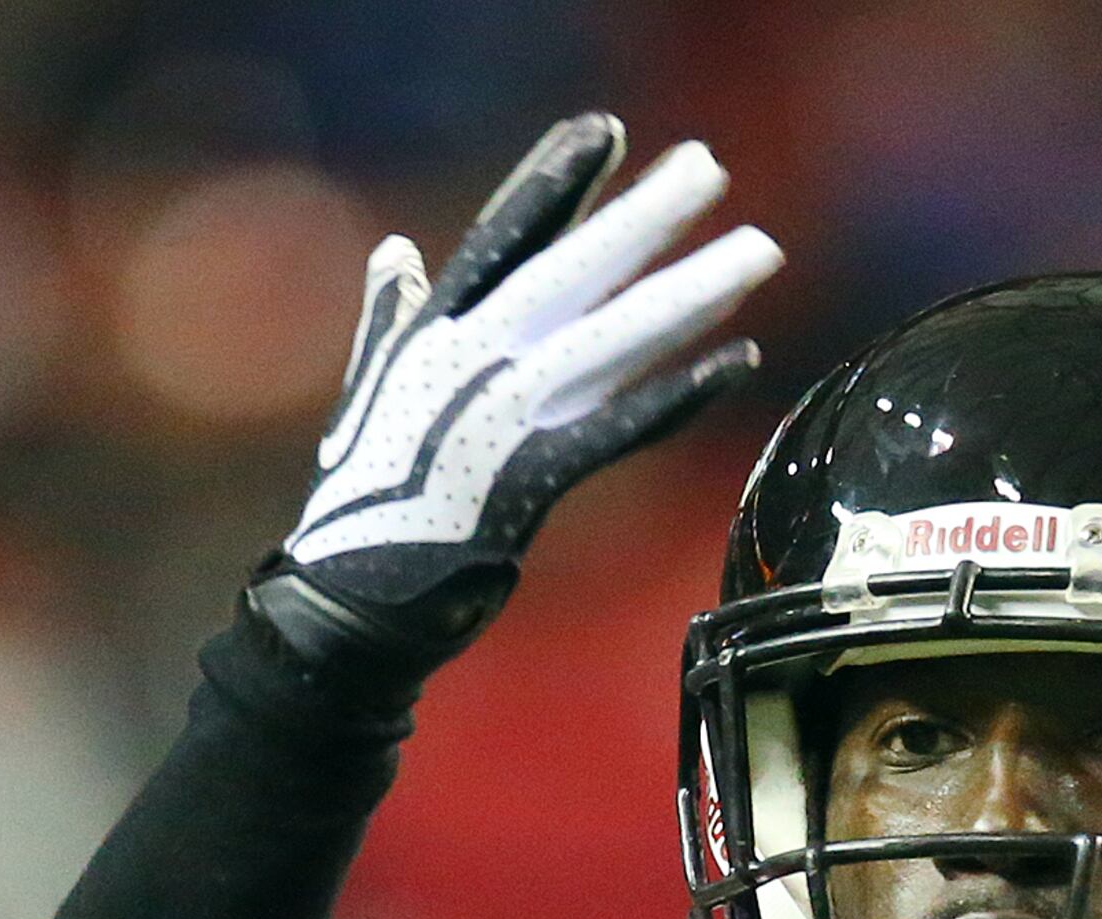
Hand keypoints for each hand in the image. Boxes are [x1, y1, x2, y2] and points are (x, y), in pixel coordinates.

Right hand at [254, 111, 782, 683]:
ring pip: (611, 337)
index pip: (502, 238)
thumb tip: (393, 252)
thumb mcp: (368, 395)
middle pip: (572, 270)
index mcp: (431, 335)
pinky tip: (736, 360)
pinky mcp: (527, 479)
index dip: (554, 182)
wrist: (343, 603)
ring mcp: (498, 417)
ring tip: (758, 250)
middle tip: (709, 164)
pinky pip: (619, 427)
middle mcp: (467, 359)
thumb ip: (389, 320)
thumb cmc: (359, 507)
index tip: (603, 131)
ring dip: (690, 291)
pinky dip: (679, 394)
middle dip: (643, 216)